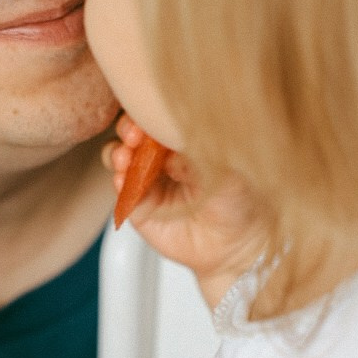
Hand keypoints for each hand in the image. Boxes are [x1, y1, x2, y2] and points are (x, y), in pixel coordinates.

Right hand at [105, 116, 265, 306]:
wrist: (236, 245)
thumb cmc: (240, 201)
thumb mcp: (225, 169)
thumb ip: (196, 153)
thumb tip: (168, 147)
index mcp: (184, 140)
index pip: (160, 117)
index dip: (150, 112)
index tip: (148, 113)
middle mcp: (163, 157)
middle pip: (134, 133)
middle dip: (128, 130)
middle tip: (133, 134)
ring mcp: (149, 180)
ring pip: (121, 157)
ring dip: (118, 154)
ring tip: (125, 158)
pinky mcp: (139, 206)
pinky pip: (122, 191)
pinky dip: (119, 182)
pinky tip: (125, 181)